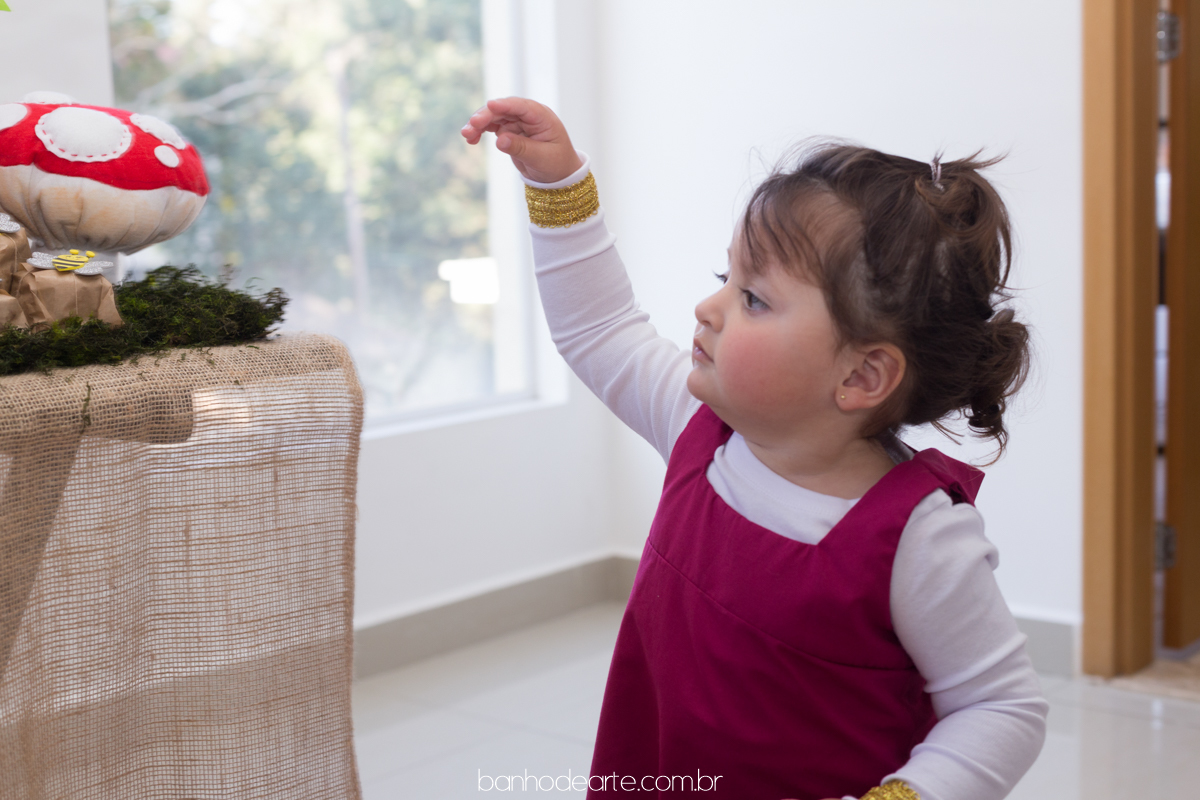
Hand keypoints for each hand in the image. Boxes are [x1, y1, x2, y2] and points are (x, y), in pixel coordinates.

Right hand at [461, 96, 583, 183]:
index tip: (490, 105)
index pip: (522, 107)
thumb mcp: (541, 158)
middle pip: (503, 109)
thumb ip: (521, 148)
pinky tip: (470, 139)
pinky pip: (491, 127)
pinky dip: (480, 131)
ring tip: (466, 135)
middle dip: (486, 116)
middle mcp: (528, 115)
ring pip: (494, 117)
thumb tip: (499, 140)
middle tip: (472, 125)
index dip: (505, 105)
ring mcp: (517, 121)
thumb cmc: (556, 164)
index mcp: (542, 117)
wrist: (557, 175)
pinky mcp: (508, 130)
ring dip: (479, 124)